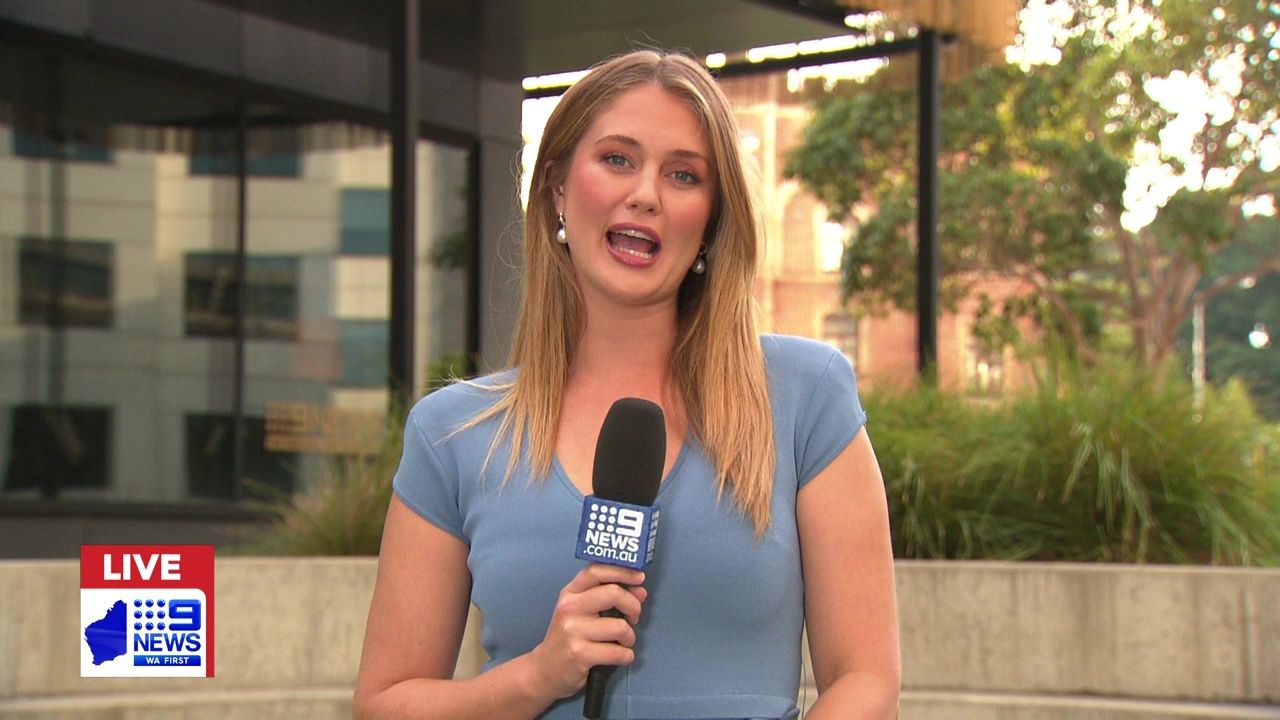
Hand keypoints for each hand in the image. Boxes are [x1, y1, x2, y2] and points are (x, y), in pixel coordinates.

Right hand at [527, 564, 646, 699]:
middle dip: (633, 606)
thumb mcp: (581, 611)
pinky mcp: (579, 654)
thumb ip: (609, 598)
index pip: (597, 570)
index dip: (623, 571)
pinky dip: (626, 656)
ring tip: (623, 642)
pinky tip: (619, 656)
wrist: (545, 670)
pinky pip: (618, 652)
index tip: (639, 577)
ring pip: (620, 627)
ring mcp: (573, 631)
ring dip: (629, 637)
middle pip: (613, 593)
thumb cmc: (568, 638)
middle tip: (633, 617)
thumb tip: (640, 591)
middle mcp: (570, 608)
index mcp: (570, 593)